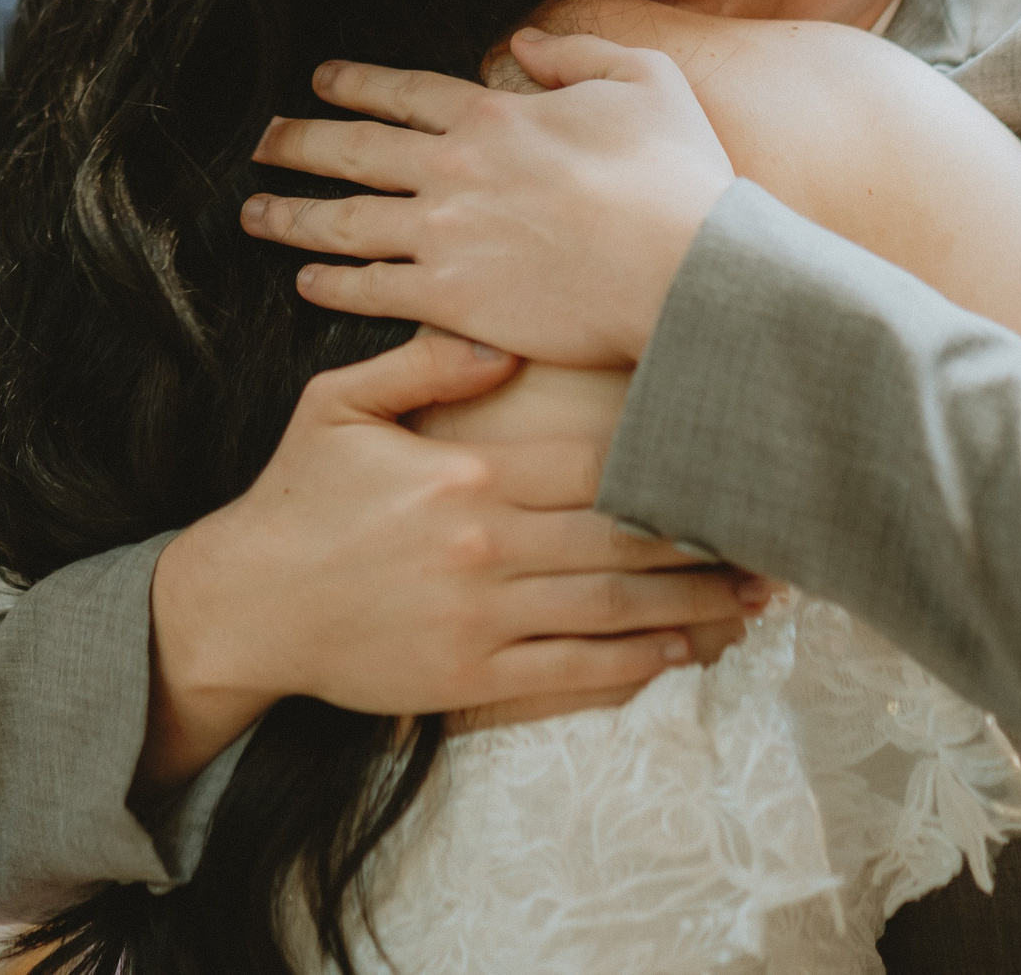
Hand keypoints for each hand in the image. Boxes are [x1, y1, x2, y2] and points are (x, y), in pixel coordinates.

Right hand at [141, 328, 757, 789]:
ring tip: (757, 599)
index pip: (595, 462)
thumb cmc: (294, 497)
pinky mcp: (471, 676)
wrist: (244, 603)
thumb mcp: (339, 405)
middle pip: (624, 538)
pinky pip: (573, 670)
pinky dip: (637, 663)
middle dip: (707, 541)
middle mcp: (485, 545)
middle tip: (777, 537)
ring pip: (613, 608)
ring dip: (694, 605)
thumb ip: (424, 366)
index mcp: (464, 473)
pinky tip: (684, 652)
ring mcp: (482, 616)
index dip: (670, 461)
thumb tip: (504, 344)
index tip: (726, 453)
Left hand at [242, 30, 737, 366]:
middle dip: (296, 144)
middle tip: (261, 143)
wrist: (685, 271)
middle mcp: (452, 171)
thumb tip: (522, 43)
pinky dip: (331, 283)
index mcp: (493, 116)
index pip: (402, 93)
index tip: (320, 82)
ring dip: (290, 216)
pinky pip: (371, 288)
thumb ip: (577, 52)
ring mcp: (444, 236)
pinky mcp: (451, 299)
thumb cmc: (678, 178)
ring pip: (343, 221)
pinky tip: (305, 279)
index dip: (354, 84)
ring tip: (253, 214)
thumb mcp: (646, 81)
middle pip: (351, 151)